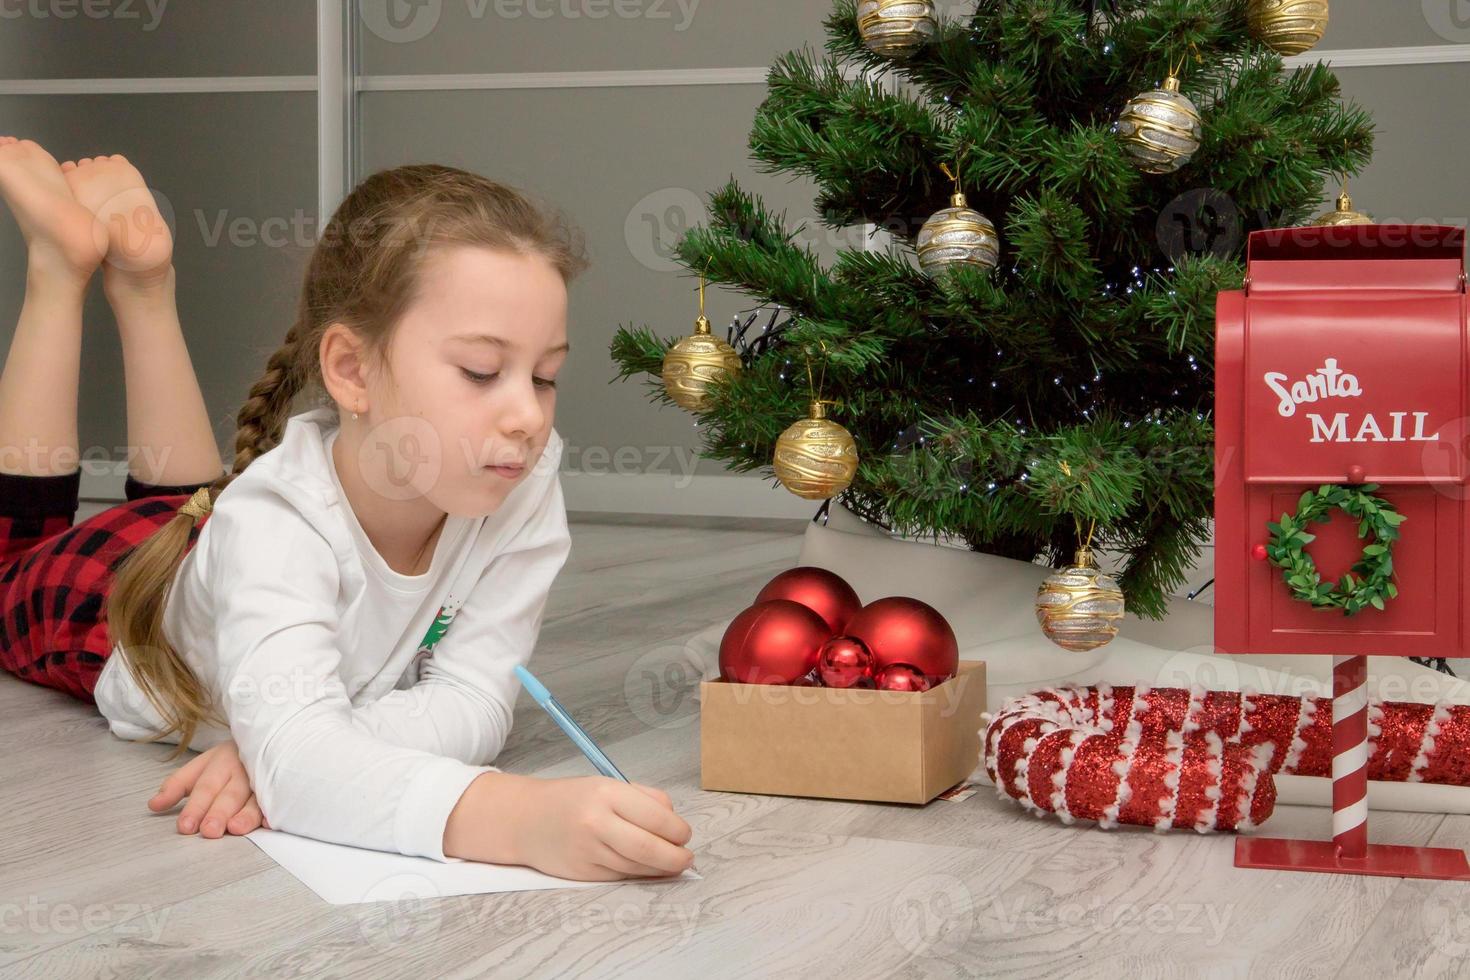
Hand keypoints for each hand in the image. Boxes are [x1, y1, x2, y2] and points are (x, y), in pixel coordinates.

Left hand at [148, 739, 269, 838]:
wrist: (270, 739)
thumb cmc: (230, 760)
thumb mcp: (201, 767)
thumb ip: (177, 786)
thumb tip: (153, 805)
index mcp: (221, 762)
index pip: (205, 787)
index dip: (195, 806)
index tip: (185, 826)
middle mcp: (244, 771)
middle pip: (230, 794)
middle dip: (219, 812)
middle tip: (209, 831)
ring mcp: (265, 780)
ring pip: (256, 799)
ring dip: (246, 814)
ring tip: (235, 828)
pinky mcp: (282, 790)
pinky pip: (279, 802)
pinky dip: (274, 811)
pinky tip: (269, 822)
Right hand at [445, 772, 694, 880]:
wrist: (525, 820)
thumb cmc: (571, 799)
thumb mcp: (606, 786)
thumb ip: (643, 799)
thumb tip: (674, 820)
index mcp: (606, 794)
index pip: (656, 817)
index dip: (678, 830)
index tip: (685, 834)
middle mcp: (596, 823)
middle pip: (649, 847)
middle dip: (676, 856)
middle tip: (687, 857)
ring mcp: (588, 851)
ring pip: (637, 866)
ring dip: (661, 868)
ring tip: (673, 864)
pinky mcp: (583, 874)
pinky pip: (621, 876)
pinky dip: (639, 874)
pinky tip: (647, 869)